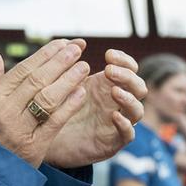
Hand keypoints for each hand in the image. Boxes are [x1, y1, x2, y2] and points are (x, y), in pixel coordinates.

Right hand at [0, 40, 90, 167]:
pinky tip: (81, 92)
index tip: (61, 44)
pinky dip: (69, 105)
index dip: (44, 55)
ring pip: (48, 98)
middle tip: (78, 47)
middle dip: (60, 62)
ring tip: (84, 66)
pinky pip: (55, 122)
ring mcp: (20, 130)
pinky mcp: (34, 147)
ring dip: (69, 80)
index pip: (22, 70)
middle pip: (38, 80)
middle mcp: (5, 111)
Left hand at [44, 49, 145, 168]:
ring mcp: (117, 123)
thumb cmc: (58, 107)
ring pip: (138, 111)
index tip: (108, 54)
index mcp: (109, 86)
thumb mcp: (65, 84)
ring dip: (129, 99)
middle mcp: (117, 104)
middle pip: (139, 87)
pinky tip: (114, 117)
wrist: (46, 137)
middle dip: (128, 77)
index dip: (124, 60)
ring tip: (114, 91)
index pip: (130, 69)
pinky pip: (128, 135)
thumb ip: (71, 66)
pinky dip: (125, 125)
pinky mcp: (112, 143)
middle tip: (108, 71)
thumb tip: (76, 42)